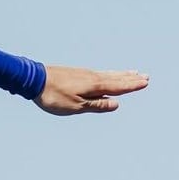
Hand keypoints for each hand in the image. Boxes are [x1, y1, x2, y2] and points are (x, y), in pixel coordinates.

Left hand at [33, 66, 148, 114]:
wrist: (33, 80)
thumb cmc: (53, 96)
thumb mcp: (76, 106)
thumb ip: (97, 105)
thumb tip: (116, 104)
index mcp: (94, 85)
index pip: (118, 86)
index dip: (132, 85)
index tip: (145, 82)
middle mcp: (91, 77)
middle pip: (115, 78)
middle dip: (130, 78)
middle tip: (144, 76)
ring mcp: (83, 74)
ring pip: (107, 74)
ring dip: (121, 74)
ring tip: (131, 73)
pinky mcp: (76, 74)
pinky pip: (99, 73)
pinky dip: (108, 74)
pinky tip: (107, 75)